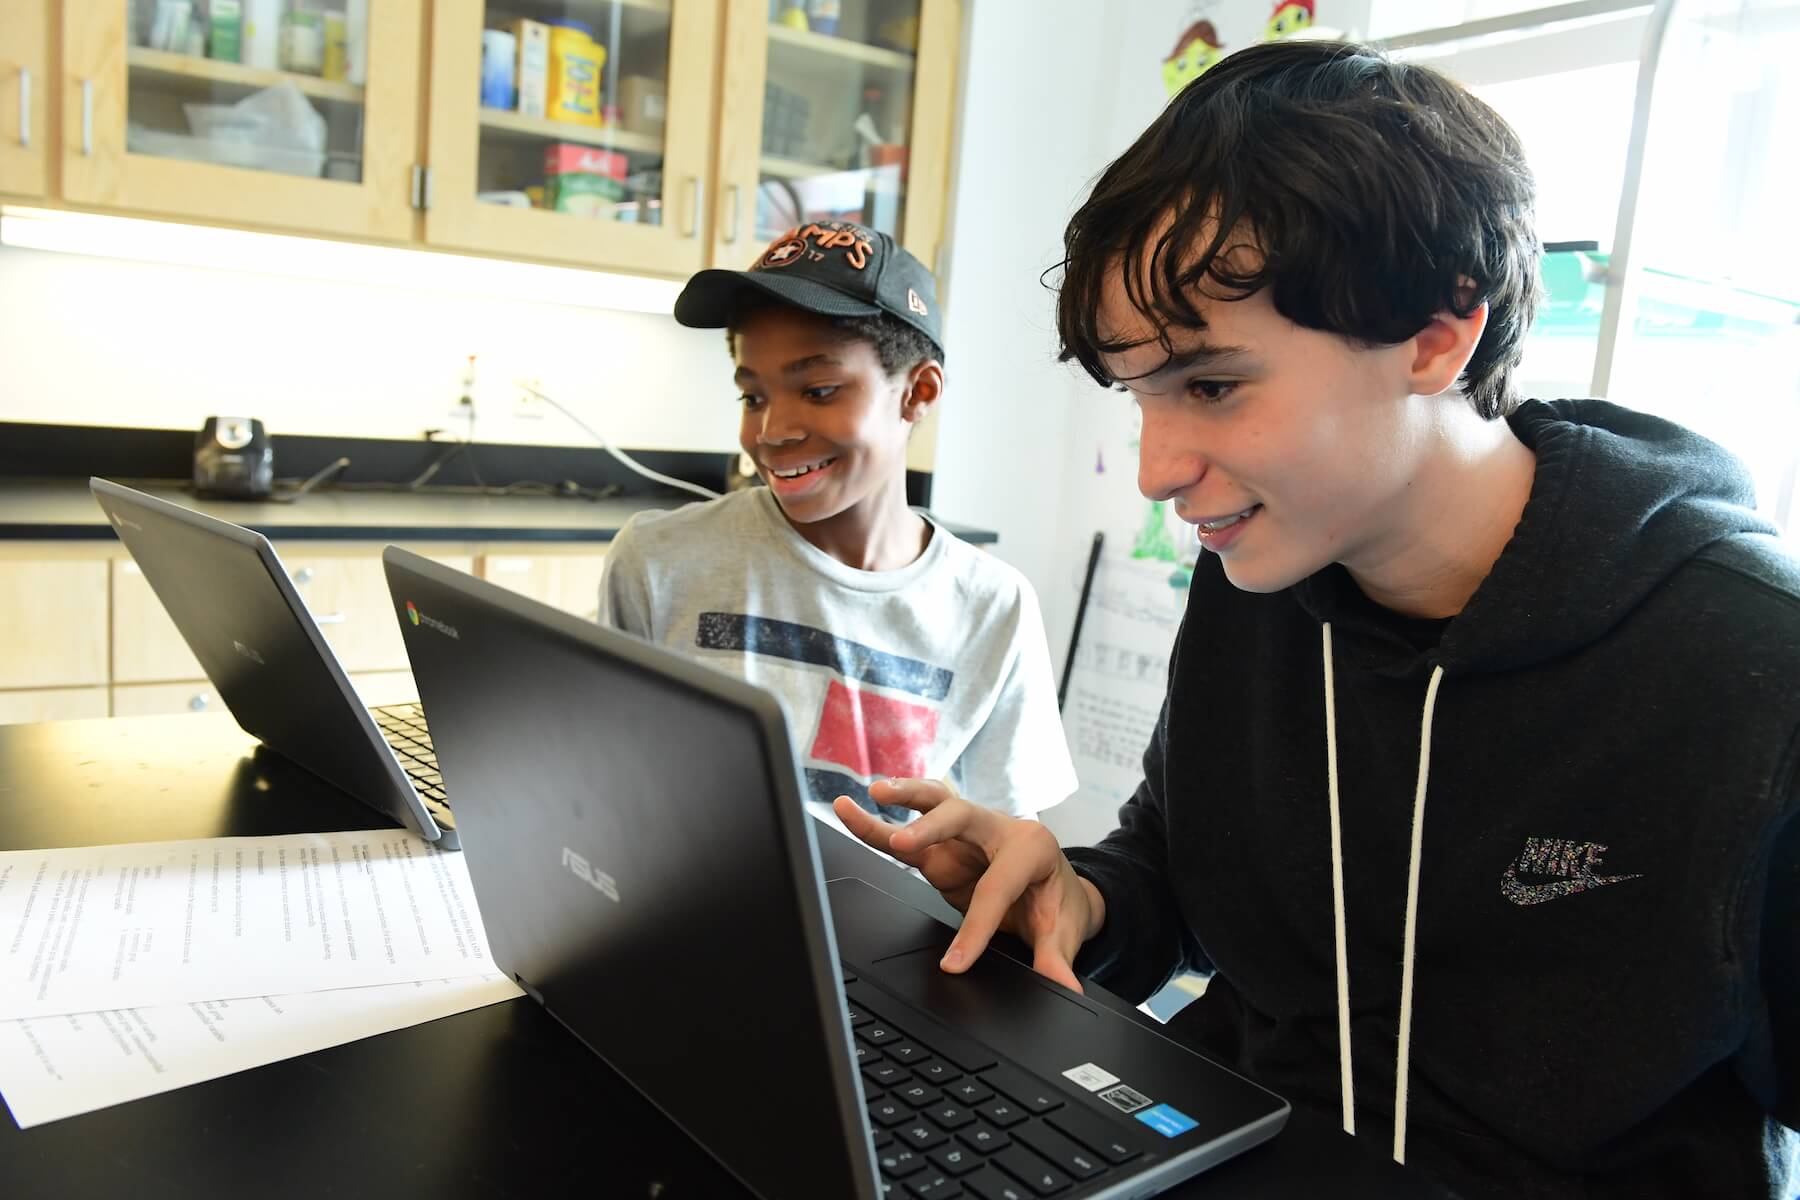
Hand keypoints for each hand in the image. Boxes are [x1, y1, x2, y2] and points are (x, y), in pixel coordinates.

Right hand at [832, 780, 1104, 992]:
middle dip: (932, 828)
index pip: (997, 887)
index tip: (955, 962)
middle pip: (962, 817)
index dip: (975, 927)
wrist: (1056, 888)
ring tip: (874, 794)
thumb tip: (1062, 986)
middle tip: (904, 844)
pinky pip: (907, 829)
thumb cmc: (1057, 902)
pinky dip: (879, 820)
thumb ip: (1056, 958)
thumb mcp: (1063, 931)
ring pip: (933, 803)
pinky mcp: (941, 845)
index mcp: (1031, 847)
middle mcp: (997, 829)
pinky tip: (851, 808)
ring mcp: (966, 833)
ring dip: (903, 797)